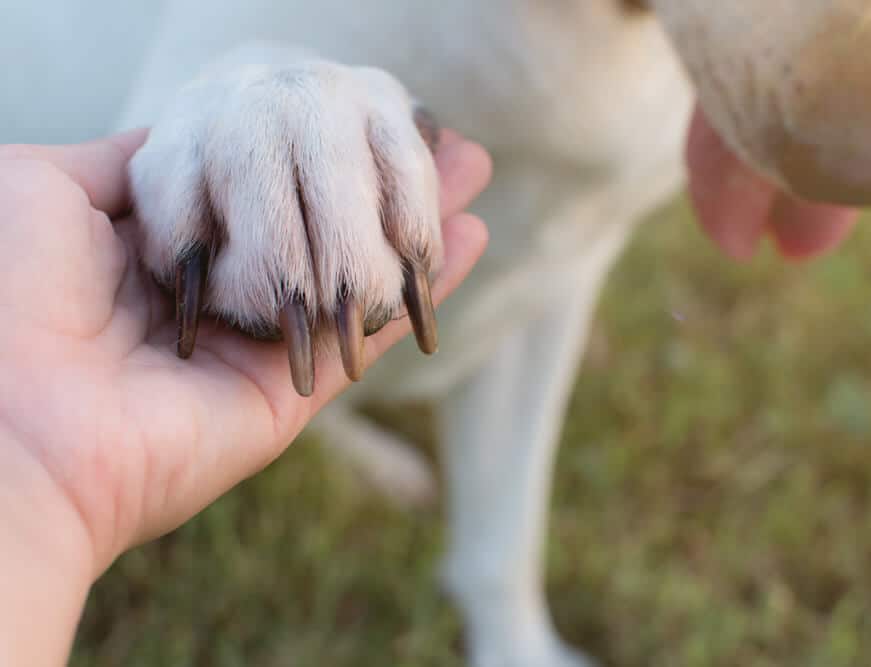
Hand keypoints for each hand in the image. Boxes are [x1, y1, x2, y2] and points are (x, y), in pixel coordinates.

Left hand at [0, 129, 489, 583]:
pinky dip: (422, 289)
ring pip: (358, 272)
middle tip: (439, 141)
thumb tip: (173, 136)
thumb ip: (124, 162)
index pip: (262, 183)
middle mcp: (224, 290)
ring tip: (472, 176)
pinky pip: (368, 333)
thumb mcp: (45, 186)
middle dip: (381, 180)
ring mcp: (262, 342)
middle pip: (323, 224)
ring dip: (418, 225)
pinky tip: (468, 240)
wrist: (21, 419)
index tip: (359, 109)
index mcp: (167, 246)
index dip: (311, 145)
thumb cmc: (15, 290)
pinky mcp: (292, 389)